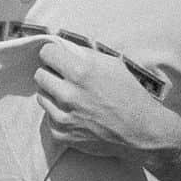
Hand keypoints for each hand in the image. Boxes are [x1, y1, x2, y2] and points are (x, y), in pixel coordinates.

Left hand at [35, 41, 167, 159]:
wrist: (140, 129)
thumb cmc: (129, 93)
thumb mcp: (111, 64)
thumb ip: (83, 54)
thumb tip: (59, 46)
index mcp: (81, 72)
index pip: (46, 53)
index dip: (53, 54)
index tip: (59, 58)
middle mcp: (68, 94)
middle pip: (39, 75)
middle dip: (51, 73)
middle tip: (65, 78)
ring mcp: (62, 116)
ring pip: (41, 96)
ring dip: (53, 94)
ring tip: (73, 96)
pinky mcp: (60, 133)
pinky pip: (48, 117)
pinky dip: (58, 114)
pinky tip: (76, 114)